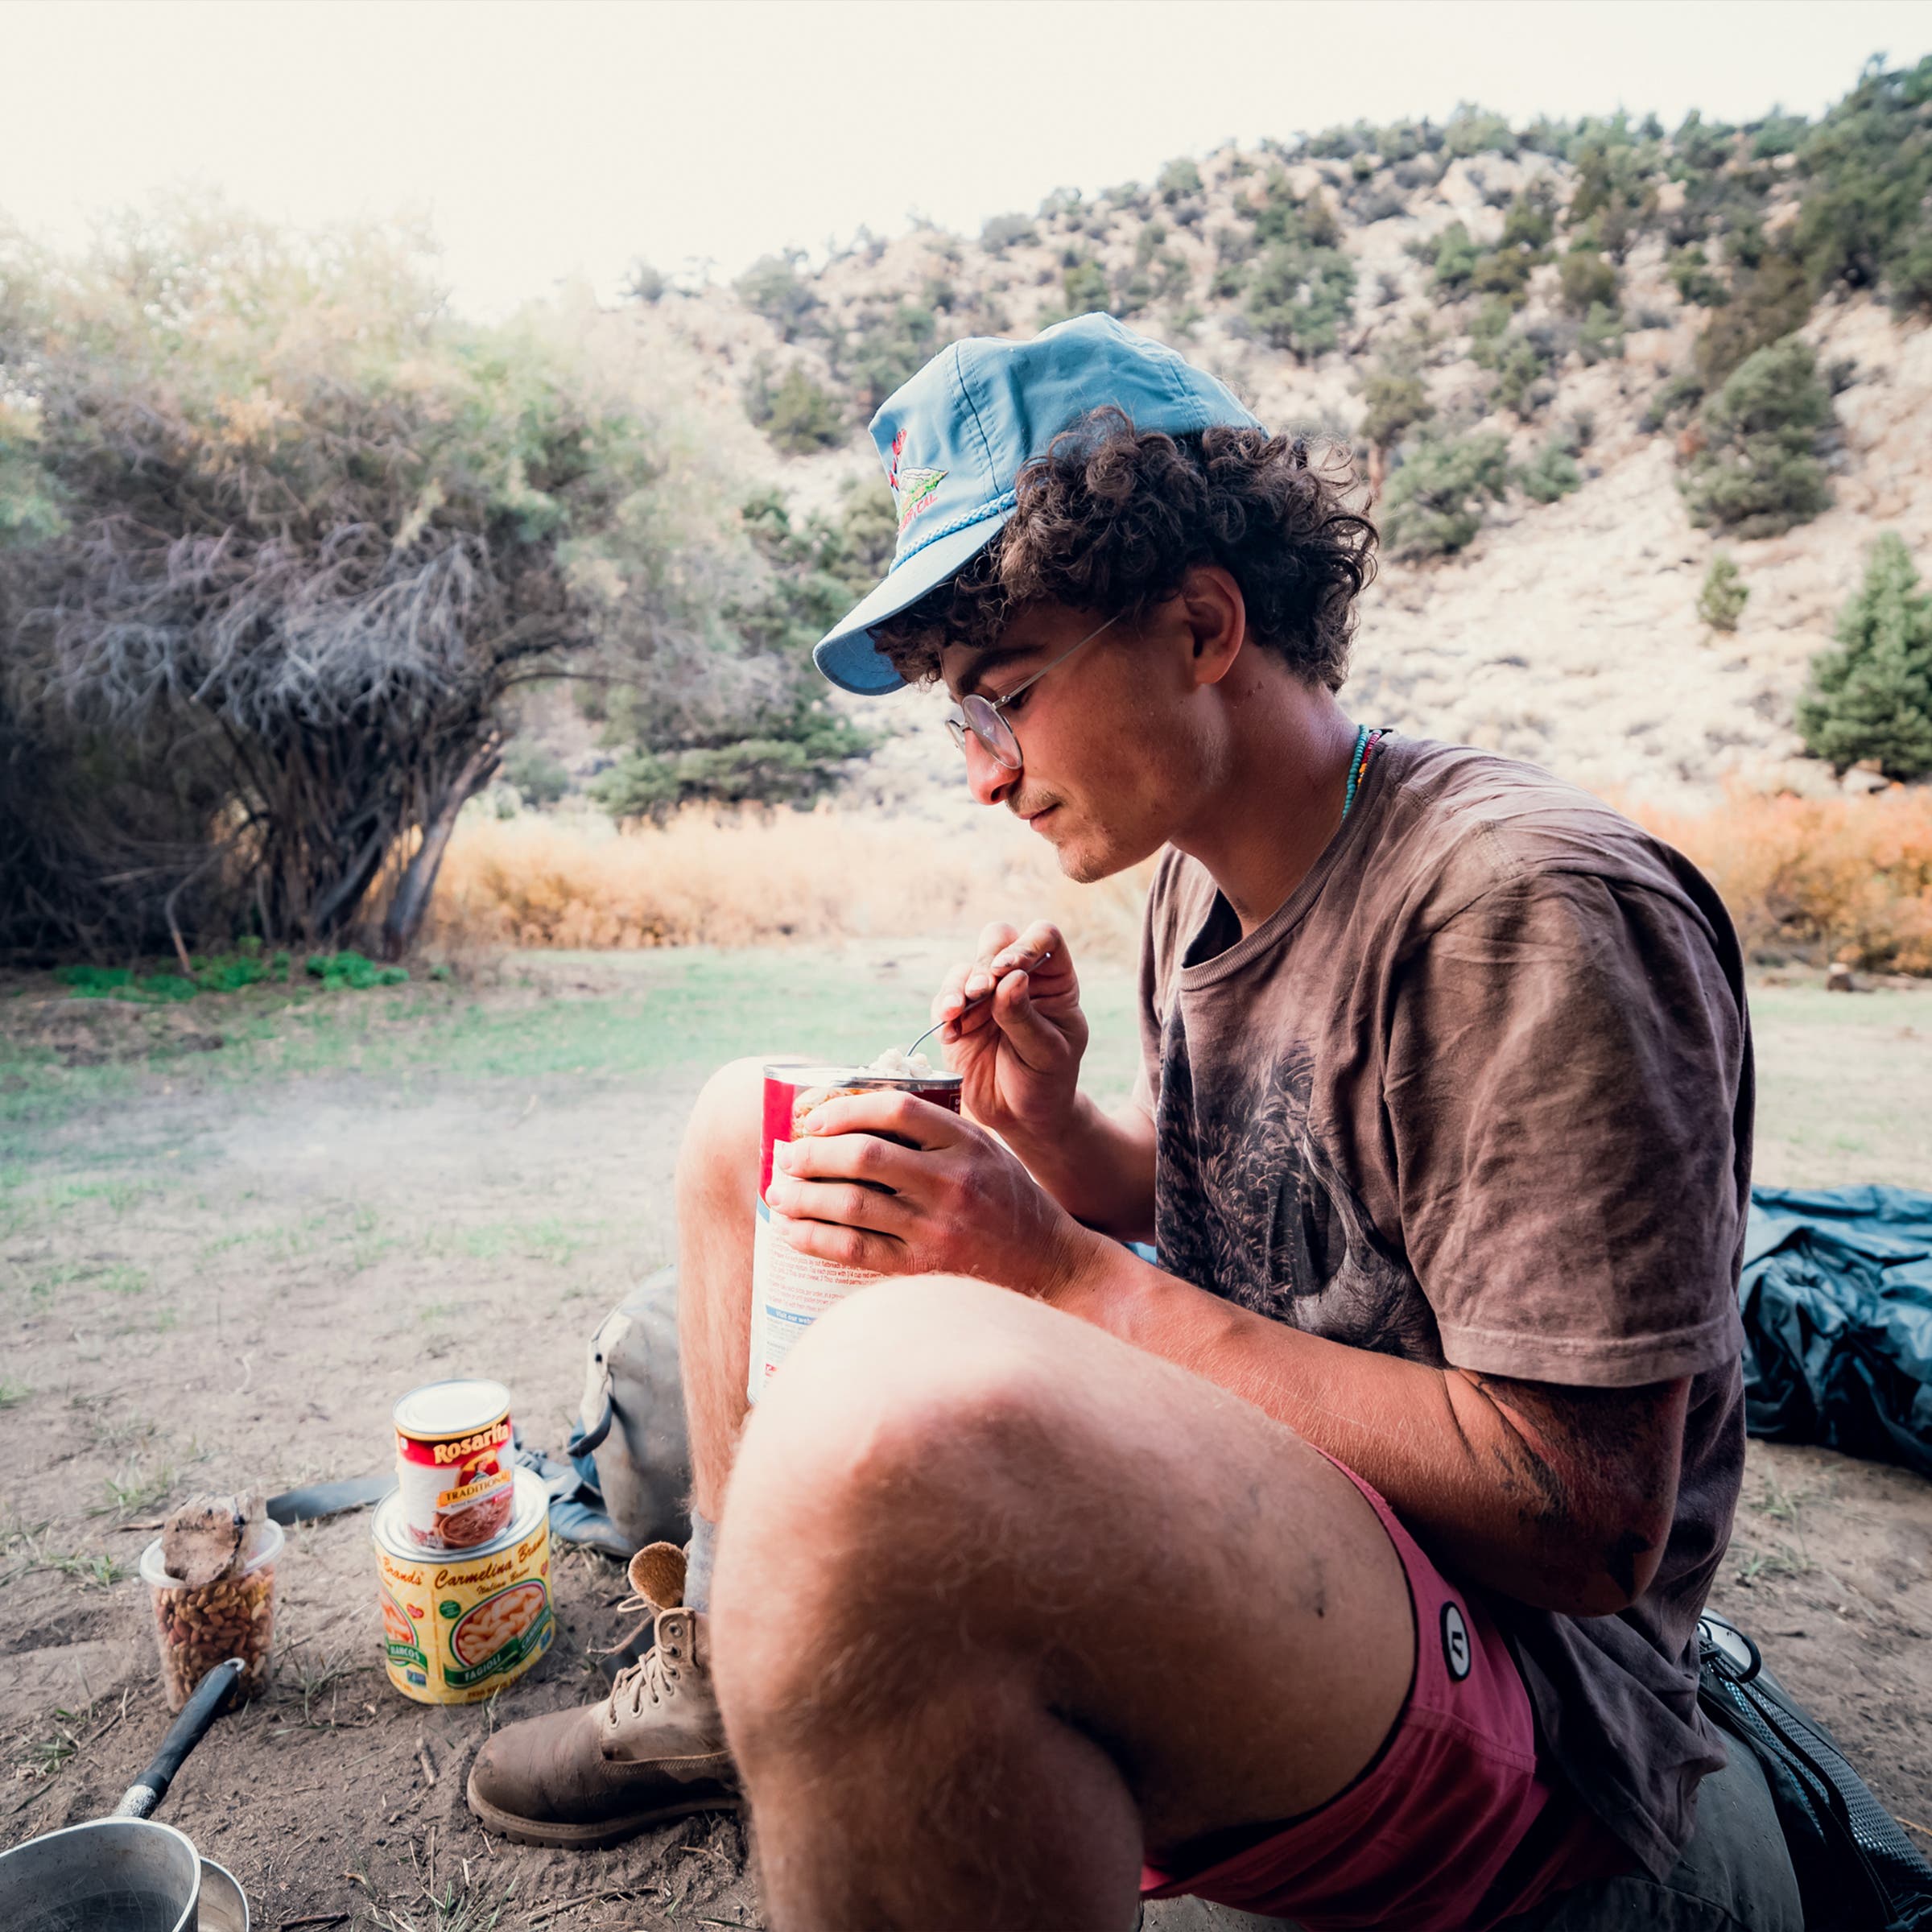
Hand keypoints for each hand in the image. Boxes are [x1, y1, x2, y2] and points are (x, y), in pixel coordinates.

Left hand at [762, 1086, 1092, 1297]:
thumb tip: (857, 1117)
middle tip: (786, 1154)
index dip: (845, 1107)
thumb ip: (935, 1133)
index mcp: (967, 1142)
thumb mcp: (985, 1151)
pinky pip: (854, 1248)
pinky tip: (793, 1229)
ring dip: (803, 1195)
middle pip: (864, 1154)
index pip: (896, 1108)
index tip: (814, 1115)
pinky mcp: (924, 1267)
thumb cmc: (1009, 1201)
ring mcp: (938, 1227)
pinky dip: (815, 1236)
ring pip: (852, 1202)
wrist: (1051, 1265)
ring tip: (779, 1192)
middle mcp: (952, 1181)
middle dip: (812, 1152)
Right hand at [932, 919, 1087, 1144]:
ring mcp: (986, 996)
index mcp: (1054, 981)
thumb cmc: (1045, 1082)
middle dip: (986, 960)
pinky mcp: (959, 1016)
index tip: (1007, 971)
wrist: (1020, 1118)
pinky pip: (944, 998)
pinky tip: (951, 1033)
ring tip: (958, 1012)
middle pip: (998, 939)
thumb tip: (1009, 977)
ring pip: (966, 967)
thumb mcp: (1046, 1053)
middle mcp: (1019, 979)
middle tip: (982, 990)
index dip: (1025, 945)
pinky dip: (944, 1009)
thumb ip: (1025, 1016)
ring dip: (959, 985)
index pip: (1043, 938)